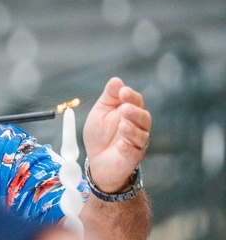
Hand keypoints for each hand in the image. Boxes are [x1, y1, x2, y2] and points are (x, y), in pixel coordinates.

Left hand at [82, 77, 150, 191]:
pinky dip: (129, 148)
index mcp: (130, 112)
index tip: (122, 92)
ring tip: (122, 125)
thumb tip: (116, 80)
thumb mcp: (101, 112)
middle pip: (143, 117)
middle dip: (135, 112)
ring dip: (133, 130)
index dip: (131, 96)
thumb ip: (109, 97)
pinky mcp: (132, 158)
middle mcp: (137, 126)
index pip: (136, 101)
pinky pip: (134, 153)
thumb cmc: (100, 133)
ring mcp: (136, 143)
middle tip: (124, 108)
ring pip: (142, 135)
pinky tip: (122, 145)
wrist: (96, 159)